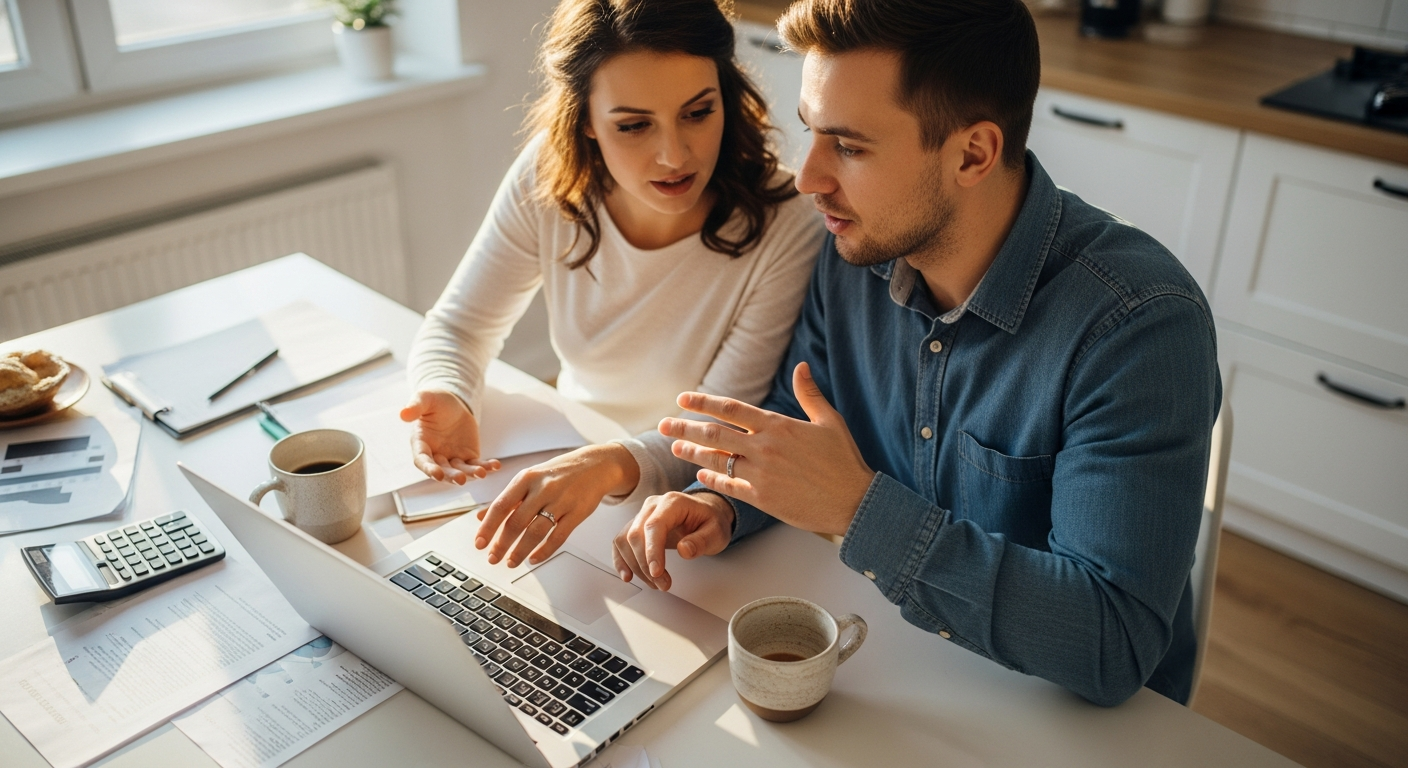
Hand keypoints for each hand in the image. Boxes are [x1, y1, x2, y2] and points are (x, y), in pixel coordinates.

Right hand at [400, 390, 499, 484]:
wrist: (453, 404)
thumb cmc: (435, 401)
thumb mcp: (425, 399)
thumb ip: (415, 406)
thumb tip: (403, 413)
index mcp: (421, 445)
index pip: (422, 461)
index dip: (429, 469)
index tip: (437, 474)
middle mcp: (435, 456)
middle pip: (443, 471)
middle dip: (452, 476)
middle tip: (461, 479)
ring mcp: (453, 458)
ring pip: (461, 471)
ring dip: (470, 474)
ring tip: (482, 473)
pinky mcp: (468, 457)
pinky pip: (477, 464)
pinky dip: (486, 467)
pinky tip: (496, 466)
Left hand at [474, 443, 640, 567]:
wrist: (594, 465)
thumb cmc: (558, 473)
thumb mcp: (529, 479)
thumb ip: (506, 499)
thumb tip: (480, 517)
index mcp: (526, 478)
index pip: (501, 505)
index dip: (488, 527)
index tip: (479, 543)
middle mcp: (543, 488)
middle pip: (517, 521)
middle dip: (502, 544)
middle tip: (493, 558)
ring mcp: (561, 501)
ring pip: (536, 531)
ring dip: (520, 551)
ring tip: (511, 562)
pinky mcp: (577, 512)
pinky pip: (558, 537)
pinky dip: (544, 551)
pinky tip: (534, 559)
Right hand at [612, 491, 734, 590]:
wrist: (705, 514)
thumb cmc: (710, 521)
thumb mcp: (716, 531)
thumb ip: (702, 541)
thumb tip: (684, 550)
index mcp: (672, 502)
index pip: (654, 526)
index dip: (652, 551)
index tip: (657, 573)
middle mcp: (653, 506)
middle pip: (636, 535)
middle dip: (645, 564)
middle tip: (662, 584)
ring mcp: (642, 515)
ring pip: (625, 541)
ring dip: (636, 566)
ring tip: (655, 583)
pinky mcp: (636, 526)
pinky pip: (620, 542)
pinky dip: (621, 560)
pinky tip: (628, 576)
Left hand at [660, 362, 873, 536]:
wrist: (854, 501)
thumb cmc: (844, 461)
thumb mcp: (830, 422)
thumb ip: (810, 394)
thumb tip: (801, 367)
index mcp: (778, 426)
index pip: (731, 409)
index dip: (703, 402)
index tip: (683, 399)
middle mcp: (765, 448)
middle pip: (715, 433)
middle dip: (685, 426)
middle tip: (664, 423)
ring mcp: (762, 474)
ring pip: (717, 459)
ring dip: (692, 452)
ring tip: (674, 446)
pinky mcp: (763, 498)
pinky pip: (729, 486)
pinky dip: (712, 479)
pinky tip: (700, 474)